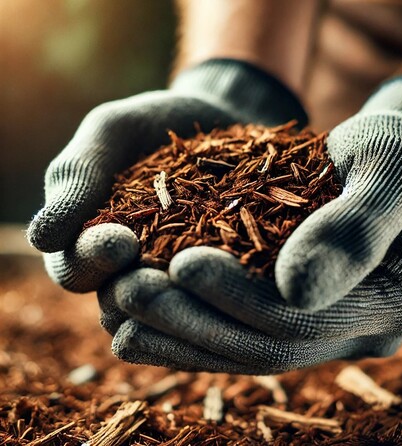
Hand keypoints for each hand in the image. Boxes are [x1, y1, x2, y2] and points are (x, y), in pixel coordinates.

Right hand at [27, 59, 306, 292]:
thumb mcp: (113, 132)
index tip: (117, 240)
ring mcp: (180, 278)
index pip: (77, 270)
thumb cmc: (156, 122)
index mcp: (92, 242)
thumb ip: (77, 175)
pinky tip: (249, 288)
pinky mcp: (225, 279)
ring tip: (207, 287)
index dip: (91, 262)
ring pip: (171, 317)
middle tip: (158, 276)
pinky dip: (230, 300)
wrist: (221, 119)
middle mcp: (133, 270)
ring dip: (184, 309)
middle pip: (122, 306)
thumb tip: (41, 238)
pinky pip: (221, 303)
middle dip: (136, 294)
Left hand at [101, 73, 401, 373]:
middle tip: (129, 293)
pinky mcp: (303, 315)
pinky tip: (144, 319)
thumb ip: (354, 228)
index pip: (305, 317)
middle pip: (270, 346)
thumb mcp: (389, 170)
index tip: (179, 262)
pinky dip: (194, 329)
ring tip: (121, 310)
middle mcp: (366, 331)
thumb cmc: (400, 151)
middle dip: (196, 322)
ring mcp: (332, 327)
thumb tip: (294, 289)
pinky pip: (244, 334)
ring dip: (183, 334)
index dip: (239, 297)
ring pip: (249, 349)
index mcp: (398, 302)